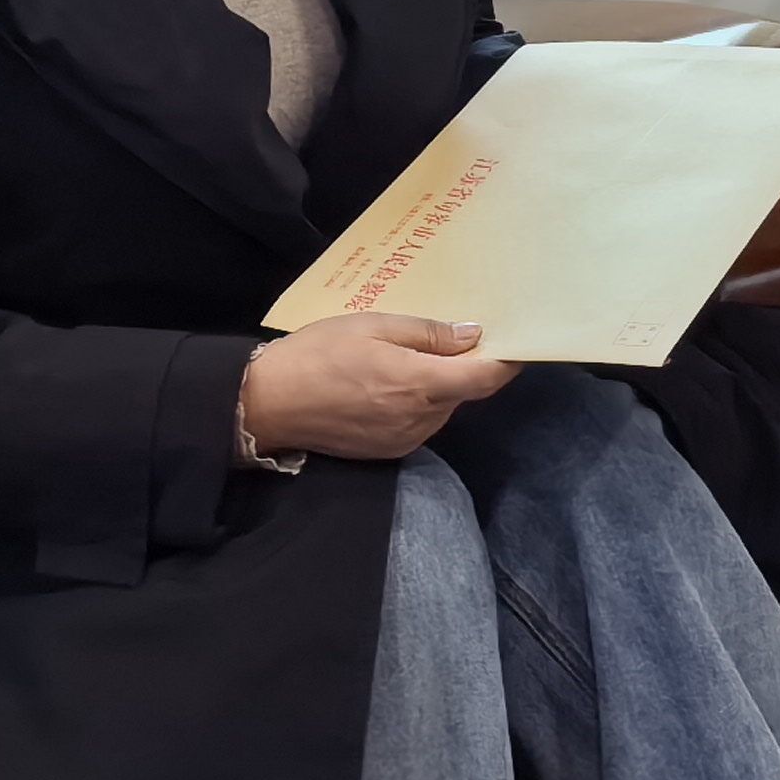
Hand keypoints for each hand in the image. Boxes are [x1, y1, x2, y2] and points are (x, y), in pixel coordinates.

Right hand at [240, 314, 518, 460]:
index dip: (507, 361)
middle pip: (464, 392)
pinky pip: (419, 424)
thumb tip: (473, 336)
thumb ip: (428, 334)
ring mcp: (404, 440)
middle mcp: (421, 419)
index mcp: (421, 385)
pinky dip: (417, 405)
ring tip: (406, 359)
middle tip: (448, 339)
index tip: (515, 342)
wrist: (264, 405)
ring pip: (442, 409)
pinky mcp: (387, 452)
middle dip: (465, 367)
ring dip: (438, 387)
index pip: (486, 379)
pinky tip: (388, 385)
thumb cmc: (317, 354)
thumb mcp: (373, 327)